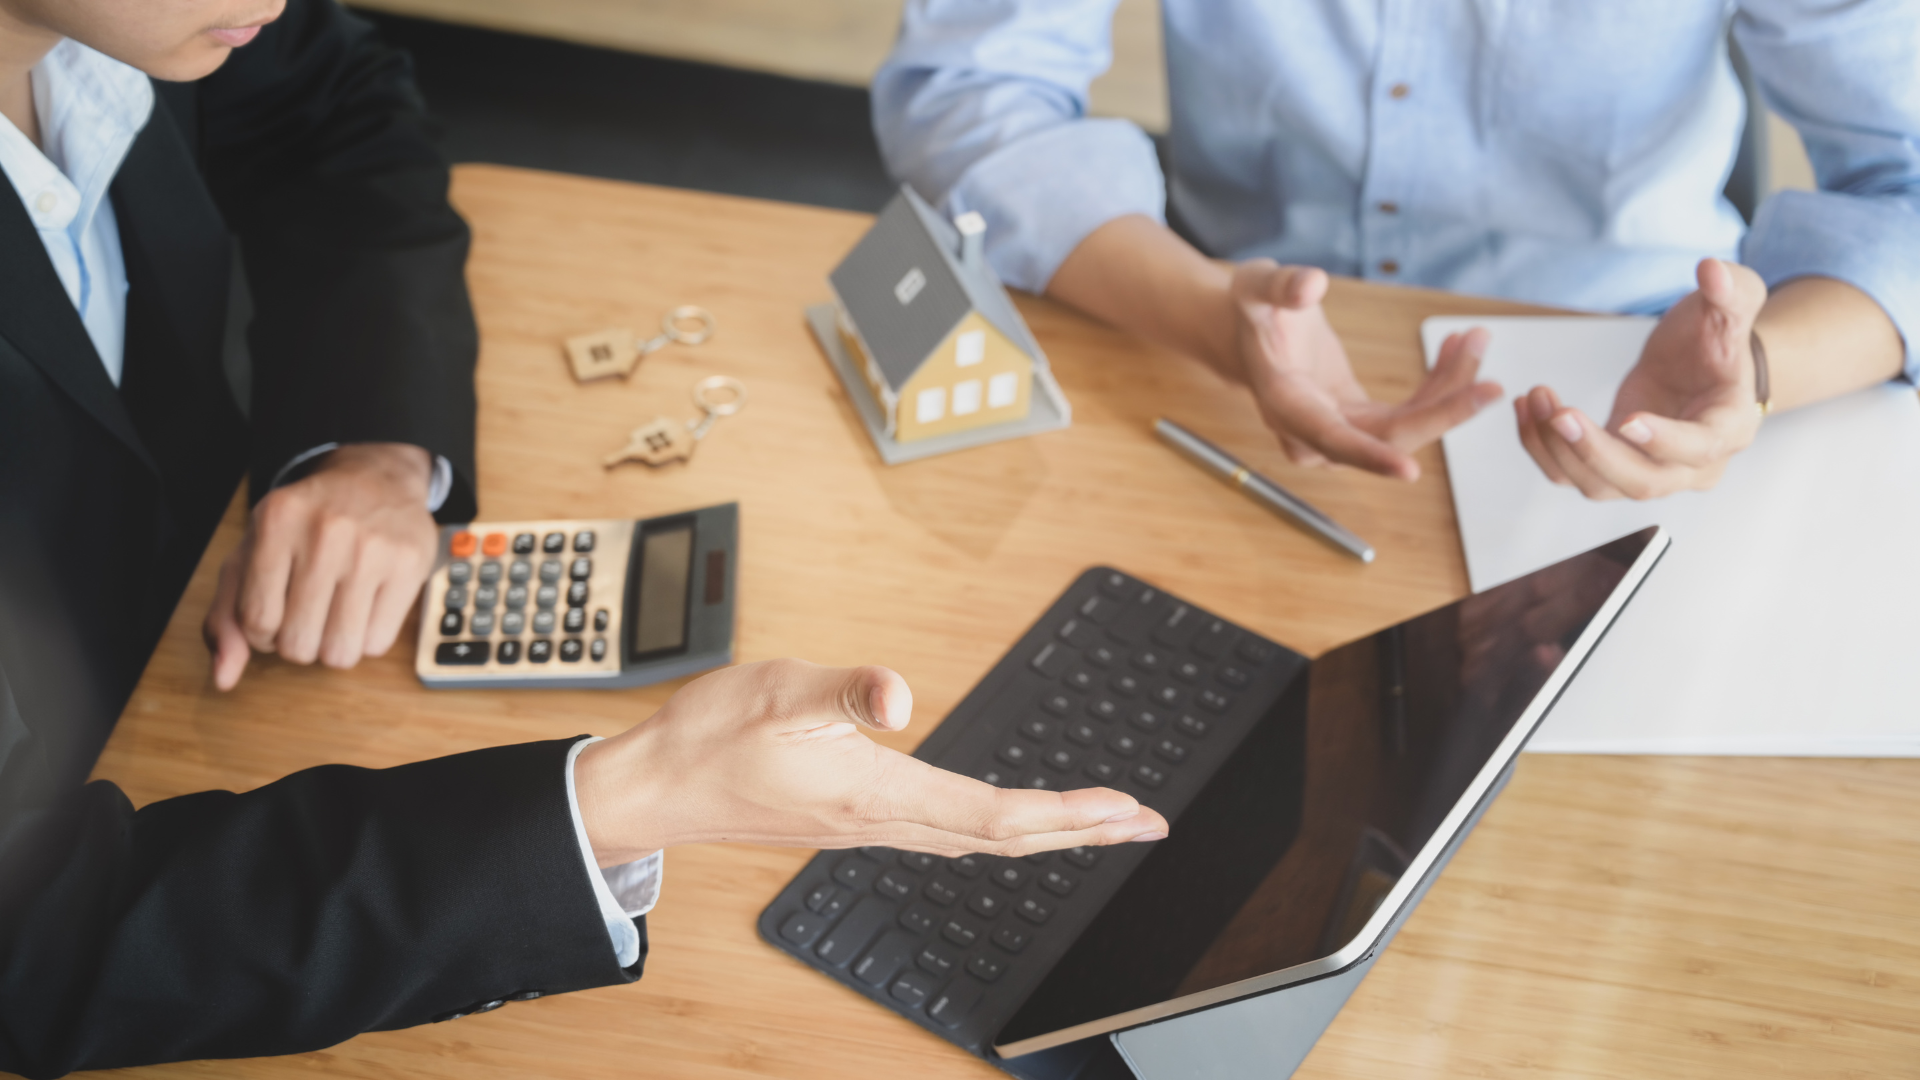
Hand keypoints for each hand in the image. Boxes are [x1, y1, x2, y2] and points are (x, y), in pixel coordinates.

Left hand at [203, 443, 437, 688]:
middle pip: (298, 643)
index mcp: (276, 521)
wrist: (377, 479)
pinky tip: (363, 609)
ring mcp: (372, 549)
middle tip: (306, 614)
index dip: (261, 634)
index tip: (273, 616)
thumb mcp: (253, 553)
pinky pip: (377, 644)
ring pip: (340, 651)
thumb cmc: (307, 525)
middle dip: (297, 642)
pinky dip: (366, 638)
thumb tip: (223, 677)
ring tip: (333, 616)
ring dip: (332, 646)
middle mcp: (325, 532)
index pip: (256, 620)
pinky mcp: (409, 566)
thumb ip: (226, 615)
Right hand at [573, 660, 1169, 866]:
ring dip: (1045, 831)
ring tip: (1096, 822)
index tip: (1125, 809)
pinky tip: (1006, 820)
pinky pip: (949, 831)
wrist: (658, 787)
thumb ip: (842, 691)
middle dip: (1080, 830)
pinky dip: (998, 826)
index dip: (1065, 813)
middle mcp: (883, 820)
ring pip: (979, 837)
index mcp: (875, 793)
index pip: (994, 813)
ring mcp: (871, 825)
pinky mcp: (857, 818)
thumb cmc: (712, 737)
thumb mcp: (777, 691)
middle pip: (1002, 836)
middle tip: (1144, 824)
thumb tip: (898, 694)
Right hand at [1229, 260, 1501, 479]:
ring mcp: (1338, 430)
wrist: (1246, 331)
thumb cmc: (1251, 310)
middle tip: (1490, 385)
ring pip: (1406, 428)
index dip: (1371, 457)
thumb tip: (1312, 284)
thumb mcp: (1256, 286)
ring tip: (1475, 340)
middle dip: (1442, 413)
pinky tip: (1458, 348)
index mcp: (1285, 404)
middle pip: (1385, 439)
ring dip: (1449, 392)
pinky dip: (1439, 385)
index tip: (1409, 471)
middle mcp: (1312, 432)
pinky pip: (1408, 413)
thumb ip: (1281, 286)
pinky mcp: (1359, 419)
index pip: (1332, 439)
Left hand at [1517, 258, 1767, 499]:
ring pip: (1600, 485)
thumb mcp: (1730, 307)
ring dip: (1559, 448)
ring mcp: (1649, 472)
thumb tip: (1711, 269)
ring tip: (1536, 398)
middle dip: (1595, 452)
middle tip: (1560, 414)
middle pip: (1644, 482)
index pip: (1699, 447)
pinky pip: (1570, 473)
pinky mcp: (1611, 466)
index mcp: (1729, 428)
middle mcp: (1692, 466)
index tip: (1628, 419)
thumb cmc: (1717, 339)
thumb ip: (1729, 290)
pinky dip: (1541, 448)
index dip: (1664, 440)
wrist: (1700, 363)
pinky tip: (1524, 410)